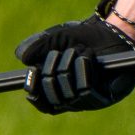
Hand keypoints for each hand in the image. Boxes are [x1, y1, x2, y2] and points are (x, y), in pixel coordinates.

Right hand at [14, 0, 134, 114]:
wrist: (111, 29)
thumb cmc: (84, 36)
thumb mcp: (56, 39)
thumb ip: (37, 47)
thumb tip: (23, 59)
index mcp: (62, 92)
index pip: (45, 105)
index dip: (35, 94)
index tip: (32, 74)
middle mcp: (76, 101)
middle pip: (54, 98)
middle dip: (52, 71)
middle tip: (59, 53)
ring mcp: (93, 100)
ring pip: (70, 95)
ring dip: (69, 67)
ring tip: (78, 51)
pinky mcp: (110, 96)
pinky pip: (88, 91)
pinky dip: (83, 70)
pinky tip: (88, 57)